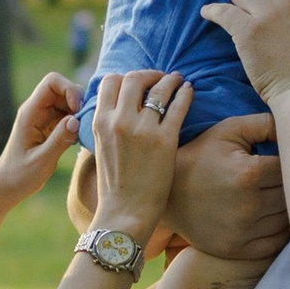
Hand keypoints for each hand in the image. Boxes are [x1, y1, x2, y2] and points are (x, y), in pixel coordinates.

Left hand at [0, 72, 80, 202]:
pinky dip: (78, 122)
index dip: (69, 89)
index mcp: (30, 113)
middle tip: (87, 122)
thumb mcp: (41, 161)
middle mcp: (37, 110)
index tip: (78, 110)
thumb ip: (59, 140)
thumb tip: (76, 120)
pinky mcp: (50, 127)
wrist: (7, 185)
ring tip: (85, 131)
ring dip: (80, 112)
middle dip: (78, 100)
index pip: (52, 82)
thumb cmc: (20, 176)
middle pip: (62, 89)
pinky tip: (81, 137)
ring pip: (68, 101)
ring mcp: (44, 118)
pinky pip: (68, 115)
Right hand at [87, 68, 189, 240]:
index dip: (126, 78)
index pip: (110, 82)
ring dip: (171, 80)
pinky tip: (189, 91)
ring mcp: (143, 130)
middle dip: (149, 75)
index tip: (138, 83)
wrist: (125, 213)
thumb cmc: (115, 185)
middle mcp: (119, 121)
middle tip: (161, 78)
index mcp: (100, 123)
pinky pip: (178, 106)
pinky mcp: (165, 141)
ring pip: (159, 88)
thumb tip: (117, 108)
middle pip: (134, 78)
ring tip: (179, 80)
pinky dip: (185, 94)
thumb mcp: (101, 149)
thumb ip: (107, 126)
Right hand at [165, 111, 284, 262]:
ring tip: (276, 194)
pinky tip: (272, 216)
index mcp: (248, 173)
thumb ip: (264, 123)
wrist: (166, 193)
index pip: (289, 168)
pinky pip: (275, 242)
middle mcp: (248, 205)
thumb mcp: (228, 130)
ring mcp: (243, 231)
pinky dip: (279, 231)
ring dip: (286, 208)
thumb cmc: (201, 156)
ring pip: (286, 219)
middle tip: (282, 177)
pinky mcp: (238, 249)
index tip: (282, 159)